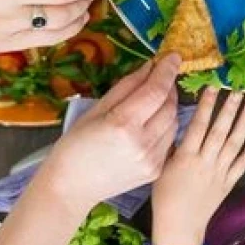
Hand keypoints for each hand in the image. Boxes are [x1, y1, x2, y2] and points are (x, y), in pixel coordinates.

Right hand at [42, 56, 179, 215]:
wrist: (70, 187)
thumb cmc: (76, 144)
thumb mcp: (96, 109)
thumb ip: (127, 86)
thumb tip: (150, 67)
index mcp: (123, 124)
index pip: (156, 91)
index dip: (167, 70)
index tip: (174, 56)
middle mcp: (142, 143)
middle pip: (169, 105)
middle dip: (168, 86)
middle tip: (161, 76)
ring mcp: (151, 160)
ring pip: (174, 122)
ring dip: (169, 106)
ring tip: (155, 99)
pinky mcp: (155, 170)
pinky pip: (169, 139)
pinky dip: (166, 126)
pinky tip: (152, 123)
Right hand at [152, 88, 244, 244]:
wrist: (179, 228)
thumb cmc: (164, 197)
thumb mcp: (160, 168)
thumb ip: (171, 145)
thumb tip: (179, 122)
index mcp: (185, 157)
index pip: (198, 126)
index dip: (206, 106)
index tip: (213, 87)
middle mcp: (205, 163)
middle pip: (220, 132)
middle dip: (229, 109)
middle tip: (238, 90)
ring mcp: (219, 173)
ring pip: (234, 144)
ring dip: (244, 123)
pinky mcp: (229, 183)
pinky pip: (243, 163)